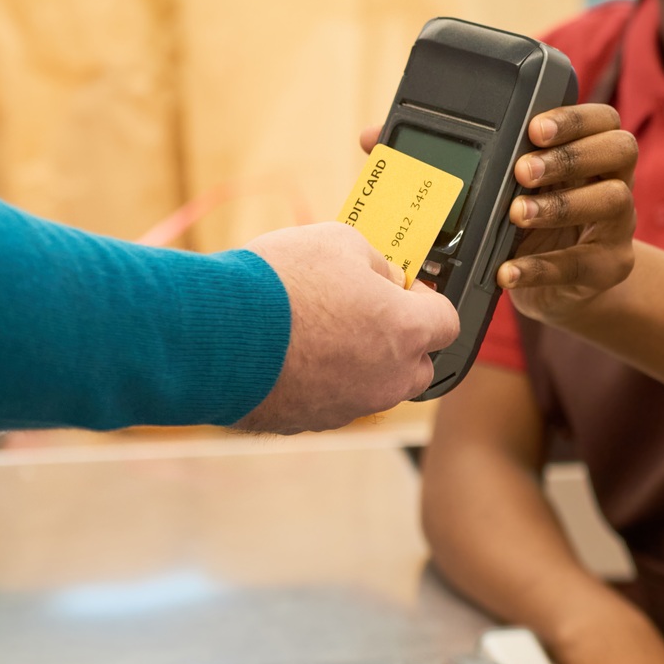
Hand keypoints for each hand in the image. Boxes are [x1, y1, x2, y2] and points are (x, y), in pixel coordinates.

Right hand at [238, 224, 460, 433]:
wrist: (215, 334)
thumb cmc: (280, 283)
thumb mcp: (339, 241)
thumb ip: (375, 262)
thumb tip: (383, 276)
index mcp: (406, 330)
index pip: (448, 321)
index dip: (427, 300)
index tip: (404, 287)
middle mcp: (387, 377)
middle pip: (417, 365)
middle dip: (400, 339)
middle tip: (366, 308)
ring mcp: (350, 406)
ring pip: (373, 385)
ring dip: (359, 361)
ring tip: (318, 327)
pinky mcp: (311, 422)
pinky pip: (331, 399)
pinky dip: (321, 379)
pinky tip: (291, 351)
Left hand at [360, 107, 637, 324]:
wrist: (558, 287)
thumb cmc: (518, 224)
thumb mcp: (490, 188)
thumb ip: (439, 159)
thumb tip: (372, 136)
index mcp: (586, 149)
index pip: (601, 118)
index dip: (574, 118)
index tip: (534, 127)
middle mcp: (611, 179)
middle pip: (617, 151)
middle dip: (568, 157)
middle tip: (521, 170)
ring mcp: (617, 225)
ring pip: (612, 202)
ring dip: (560, 206)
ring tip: (516, 214)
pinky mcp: (610, 267)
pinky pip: (584, 264)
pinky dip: (542, 267)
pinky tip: (508, 270)